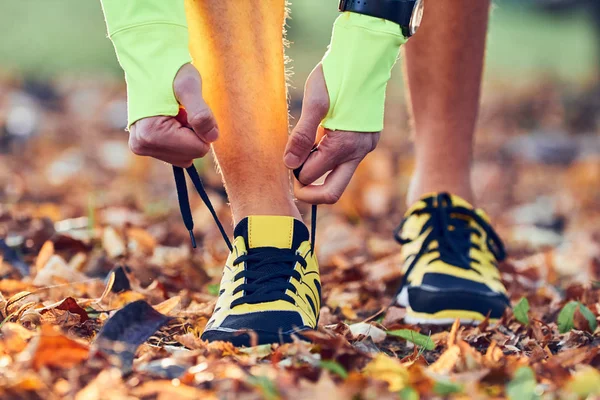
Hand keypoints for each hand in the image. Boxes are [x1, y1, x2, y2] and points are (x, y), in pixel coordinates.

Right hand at [128, 64, 217, 166]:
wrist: (148, 61)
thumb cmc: (169, 69)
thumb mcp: (190, 86)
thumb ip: (201, 113)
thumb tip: (212, 138)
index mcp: (151, 134)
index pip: (199, 149)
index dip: (202, 128)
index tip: (189, 108)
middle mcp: (142, 145)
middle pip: (191, 155)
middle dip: (194, 132)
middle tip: (182, 109)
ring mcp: (142, 147)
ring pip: (185, 156)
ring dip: (187, 134)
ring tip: (175, 112)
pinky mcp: (144, 146)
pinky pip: (176, 153)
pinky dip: (179, 137)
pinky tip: (170, 118)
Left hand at [284, 64, 379, 203]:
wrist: (365, 57)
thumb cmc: (337, 74)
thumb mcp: (314, 101)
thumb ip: (301, 136)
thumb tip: (289, 164)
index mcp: (343, 145)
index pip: (311, 178)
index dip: (294, 171)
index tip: (288, 154)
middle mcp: (358, 152)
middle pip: (331, 194)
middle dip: (308, 190)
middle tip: (293, 172)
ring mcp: (364, 149)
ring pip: (339, 180)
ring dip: (319, 173)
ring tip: (306, 149)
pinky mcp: (366, 143)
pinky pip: (345, 165)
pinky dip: (328, 161)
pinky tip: (320, 140)